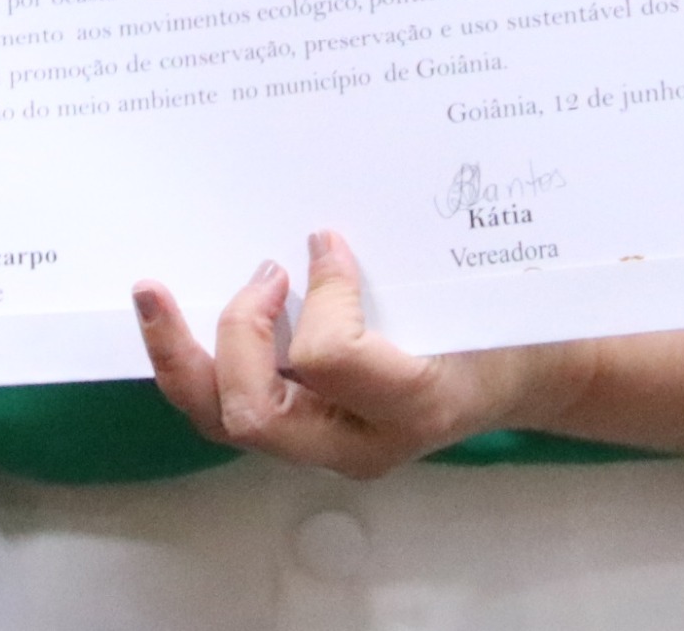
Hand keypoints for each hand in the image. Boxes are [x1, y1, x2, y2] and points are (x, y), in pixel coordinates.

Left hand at [135, 231, 593, 479]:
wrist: (527, 374)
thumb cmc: (507, 329)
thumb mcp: (476, 296)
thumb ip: (400, 270)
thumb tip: (319, 238)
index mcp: (407, 406)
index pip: (329, 360)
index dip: (322, 295)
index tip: (329, 243)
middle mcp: (355, 443)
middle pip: (250, 414)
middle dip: (228, 334)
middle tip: (254, 270)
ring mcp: (325, 445)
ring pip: (224, 421)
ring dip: (182, 355)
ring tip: (155, 294)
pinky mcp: (306, 429)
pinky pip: (233, 407)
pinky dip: (200, 363)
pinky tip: (185, 314)